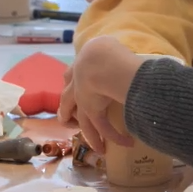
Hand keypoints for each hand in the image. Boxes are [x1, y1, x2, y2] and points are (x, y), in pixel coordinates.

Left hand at [58, 36, 141, 151]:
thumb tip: (114, 51)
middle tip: (70, 122)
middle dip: (67, 114)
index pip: (69, 77)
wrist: (100, 61)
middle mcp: (76, 87)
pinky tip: (126, 143)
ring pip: (81, 121)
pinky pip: (103, 127)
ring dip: (88, 135)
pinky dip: (115, 136)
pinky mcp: (93, 112)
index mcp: (78, 68)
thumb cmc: (104, 50)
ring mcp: (83, 102)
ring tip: (97, 146)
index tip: (71, 87)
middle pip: (66, 103)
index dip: (70, 84)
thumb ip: (105, 50)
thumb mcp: (103, 45)